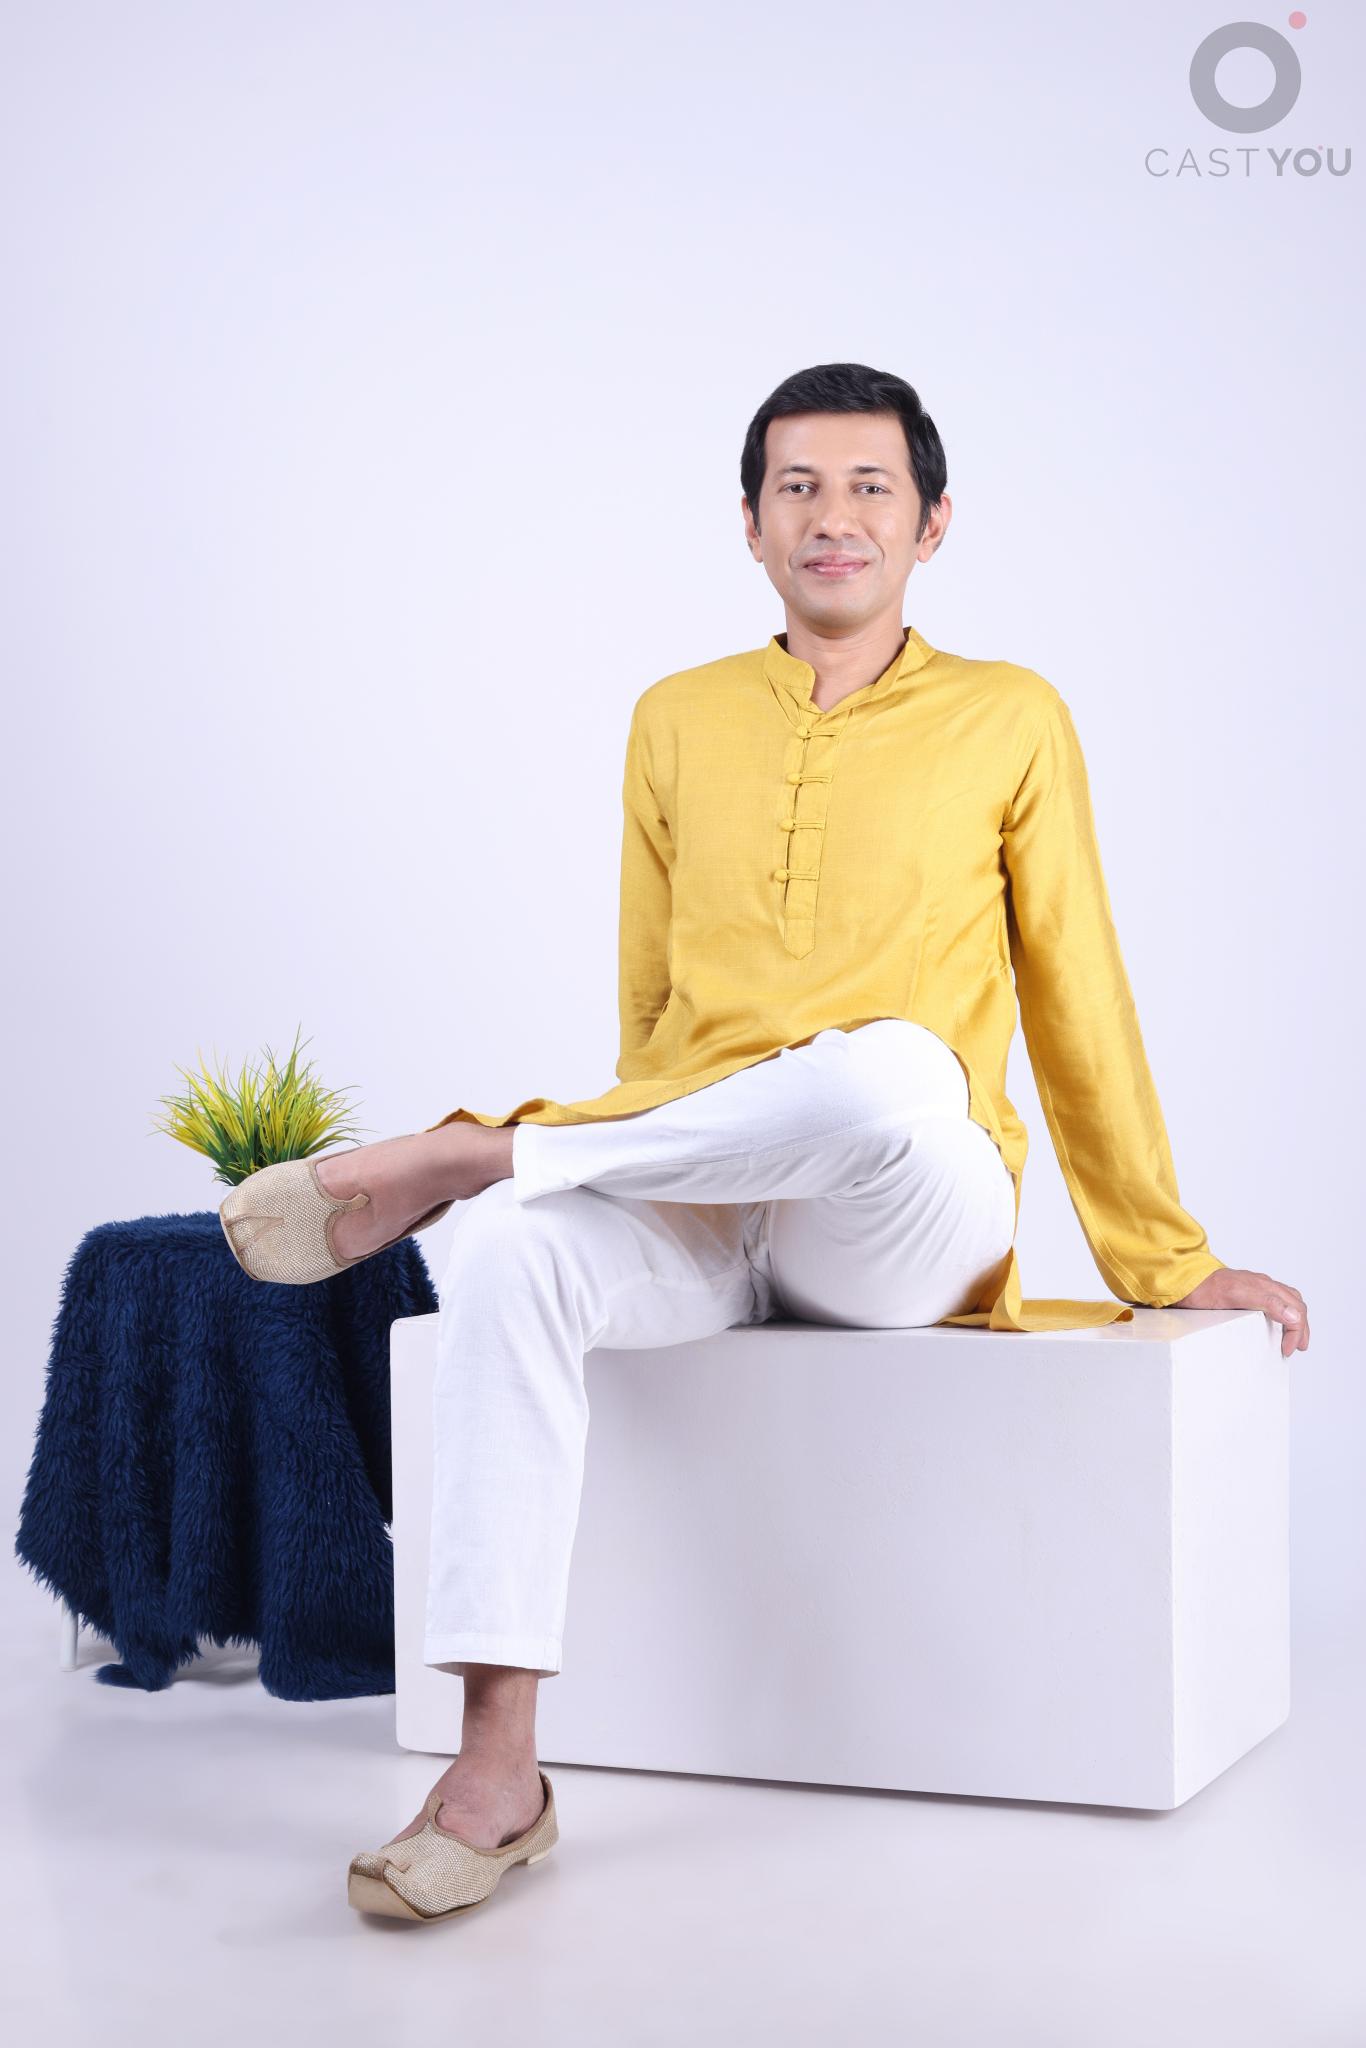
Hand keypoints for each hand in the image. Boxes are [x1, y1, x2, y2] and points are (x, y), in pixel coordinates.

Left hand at [1172, 1267, 1309, 1356]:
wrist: (1182, 1280)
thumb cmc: (1205, 1288)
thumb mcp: (1238, 1296)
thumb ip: (1268, 1303)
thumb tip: (1295, 1317)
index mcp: (1264, 1286)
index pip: (1294, 1310)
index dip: (1296, 1332)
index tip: (1287, 1350)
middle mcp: (1263, 1285)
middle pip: (1295, 1304)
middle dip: (1301, 1327)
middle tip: (1296, 1347)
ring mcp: (1254, 1287)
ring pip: (1286, 1300)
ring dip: (1295, 1319)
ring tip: (1293, 1336)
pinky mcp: (1245, 1291)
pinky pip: (1272, 1300)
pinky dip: (1282, 1312)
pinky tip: (1275, 1322)